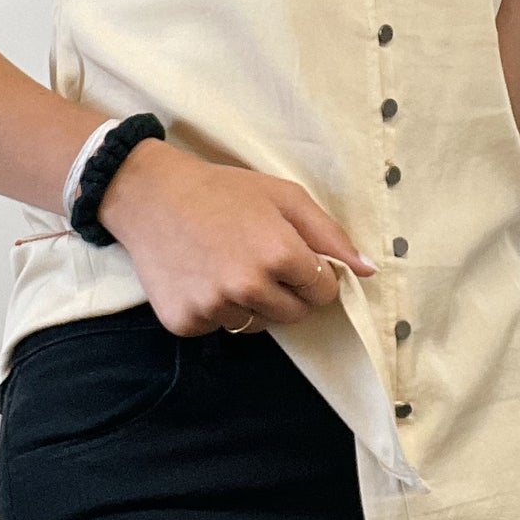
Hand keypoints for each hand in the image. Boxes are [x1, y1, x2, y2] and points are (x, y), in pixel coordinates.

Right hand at [95, 138, 377, 336]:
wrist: (150, 196)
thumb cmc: (223, 191)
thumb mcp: (283, 196)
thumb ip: (329, 234)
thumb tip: (369, 270)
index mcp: (279, 253)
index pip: (324, 292)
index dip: (314, 275)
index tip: (293, 257)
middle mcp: (248, 286)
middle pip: (294, 315)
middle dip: (286, 292)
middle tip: (258, 258)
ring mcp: (214, 308)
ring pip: (255, 325)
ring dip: (250, 302)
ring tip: (226, 264)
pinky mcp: (185, 322)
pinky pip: (218, 328)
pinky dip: (215, 310)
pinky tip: (201, 277)